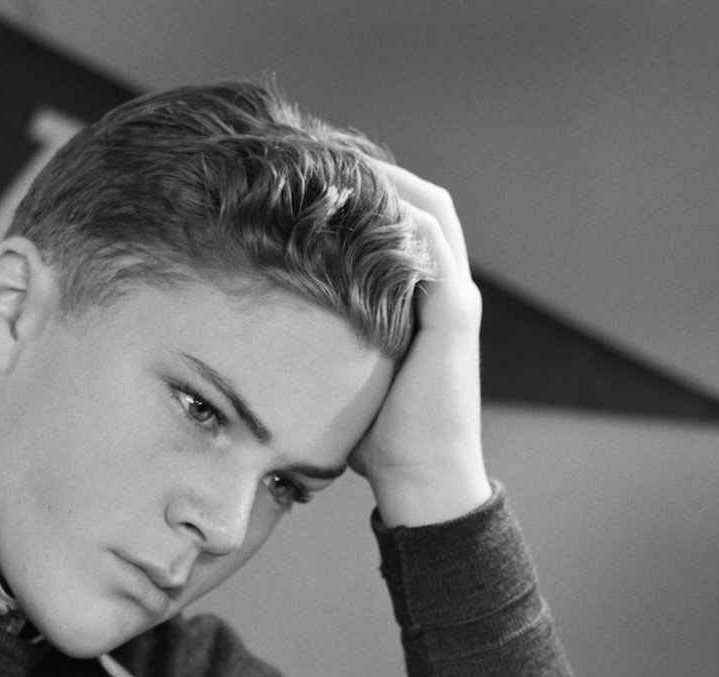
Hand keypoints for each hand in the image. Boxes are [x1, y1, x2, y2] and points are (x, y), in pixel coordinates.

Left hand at [353, 162, 492, 528]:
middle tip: (322, 151)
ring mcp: (457, 300)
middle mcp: (447, 291)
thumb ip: (325, 341)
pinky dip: (402, 216)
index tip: (317, 171)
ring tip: (337, 160)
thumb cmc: (380, 441)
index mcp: (425, 301)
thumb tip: (262, 330)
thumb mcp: (346, 374)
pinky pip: (433, 246)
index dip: (370, 188)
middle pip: (423, 200)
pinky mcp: (455, 317)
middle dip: (376, 170)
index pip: (406, 220)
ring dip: (387, 180)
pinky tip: (361, 202)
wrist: (423, 483)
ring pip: (430, 210)